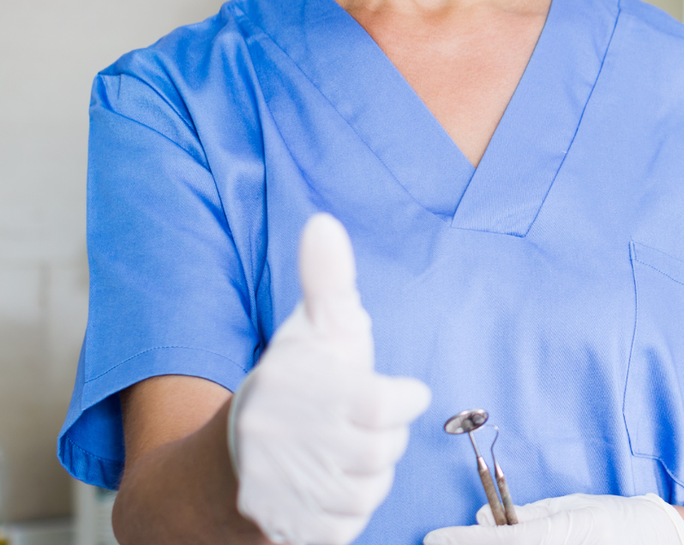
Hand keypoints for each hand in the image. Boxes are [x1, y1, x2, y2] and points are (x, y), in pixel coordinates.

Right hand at [232, 214, 432, 544]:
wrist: (225, 462)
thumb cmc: (290, 388)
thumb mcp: (312, 331)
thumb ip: (327, 282)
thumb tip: (325, 224)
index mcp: (292, 390)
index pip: (386, 406)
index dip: (401, 399)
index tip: (396, 394)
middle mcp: (279, 444)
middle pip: (383, 452)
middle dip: (380, 438)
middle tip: (356, 425)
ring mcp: (278, 493)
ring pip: (369, 492)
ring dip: (365, 475)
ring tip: (338, 453)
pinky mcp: (285, 530)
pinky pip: (349, 527)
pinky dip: (347, 510)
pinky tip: (327, 486)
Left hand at [424, 493, 683, 544]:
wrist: (662, 542)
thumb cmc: (618, 519)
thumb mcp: (573, 507)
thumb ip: (528, 514)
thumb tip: (483, 518)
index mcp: (565, 533)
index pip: (501, 542)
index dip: (463, 541)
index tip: (432, 536)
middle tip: (444, 541)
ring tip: (479, 539)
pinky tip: (504, 541)